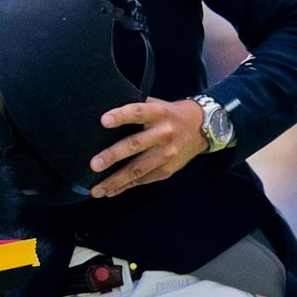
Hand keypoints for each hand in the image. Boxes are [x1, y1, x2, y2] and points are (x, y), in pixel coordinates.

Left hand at [88, 98, 208, 198]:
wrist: (202, 129)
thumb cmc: (170, 115)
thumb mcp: (158, 104)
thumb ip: (137, 107)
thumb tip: (104, 109)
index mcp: (159, 113)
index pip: (138, 112)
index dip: (121, 116)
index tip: (104, 120)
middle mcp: (163, 134)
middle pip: (135, 145)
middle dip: (113, 155)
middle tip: (94, 164)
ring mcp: (166, 155)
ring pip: (138, 169)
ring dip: (115, 181)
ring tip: (96, 189)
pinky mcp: (166, 170)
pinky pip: (142, 180)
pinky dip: (125, 187)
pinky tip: (110, 191)